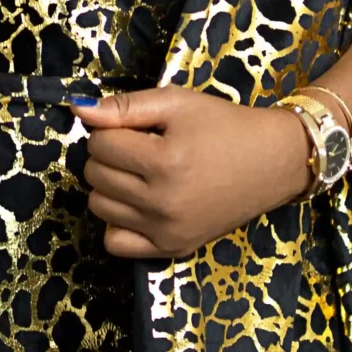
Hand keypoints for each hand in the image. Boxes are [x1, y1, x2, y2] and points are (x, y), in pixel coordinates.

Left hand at [77, 85, 310, 260]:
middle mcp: (163, 202)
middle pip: (95, 175)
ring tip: (141, 173)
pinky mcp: (173, 248)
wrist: (272, 162)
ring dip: (110, 186)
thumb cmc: (225, 126)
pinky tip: (137, 204)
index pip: (99, 144)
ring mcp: (167, 231)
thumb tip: (78, 110)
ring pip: (99, 206)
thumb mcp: (177, 103)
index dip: (112, 129)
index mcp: (164, 162)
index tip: (137, 129)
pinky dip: (118, 222)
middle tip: (141, 148)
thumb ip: (124, 106)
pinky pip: (116, 243)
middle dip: (109, 155)